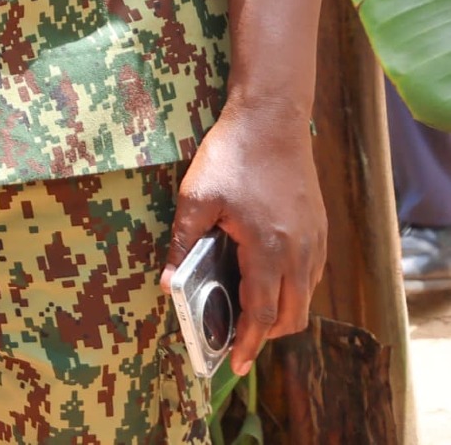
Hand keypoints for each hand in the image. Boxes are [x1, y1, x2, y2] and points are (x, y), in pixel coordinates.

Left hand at [181, 98, 329, 350]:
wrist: (272, 121)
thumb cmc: (231, 156)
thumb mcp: (195, 199)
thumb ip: (183, 245)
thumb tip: (168, 285)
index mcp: (269, 249)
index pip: (262, 313)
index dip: (249, 343)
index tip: (237, 366)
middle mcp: (300, 252)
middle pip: (291, 315)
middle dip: (266, 335)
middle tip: (237, 341)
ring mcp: (315, 241)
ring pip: (305, 297)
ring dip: (280, 313)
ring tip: (247, 314)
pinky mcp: (320, 230)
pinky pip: (311, 275)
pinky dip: (292, 290)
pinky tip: (265, 281)